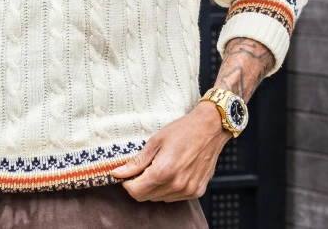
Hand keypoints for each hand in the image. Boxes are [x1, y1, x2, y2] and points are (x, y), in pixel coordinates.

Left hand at [110, 101, 230, 201]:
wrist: (210, 129)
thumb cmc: (182, 130)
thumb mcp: (155, 141)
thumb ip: (137, 162)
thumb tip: (117, 173)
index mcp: (163, 171)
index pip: (135, 191)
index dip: (127, 183)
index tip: (127, 173)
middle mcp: (176, 185)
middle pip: (146, 197)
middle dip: (139, 185)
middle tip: (142, 168)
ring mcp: (188, 190)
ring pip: (160, 198)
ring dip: (154, 187)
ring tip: (158, 167)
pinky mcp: (197, 191)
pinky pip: (174, 197)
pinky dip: (168, 188)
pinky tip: (171, 172)